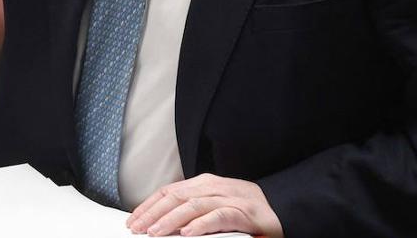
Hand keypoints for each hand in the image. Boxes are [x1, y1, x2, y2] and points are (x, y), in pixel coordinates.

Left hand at [126, 174, 282, 236]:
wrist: (283, 208)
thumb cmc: (247, 211)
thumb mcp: (215, 204)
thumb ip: (193, 208)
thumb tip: (163, 221)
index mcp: (205, 184)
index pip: (170, 191)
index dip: (149, 205)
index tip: (133, 219)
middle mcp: (215, 187)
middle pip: (177, 196)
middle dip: (153, 213)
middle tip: (137, 228)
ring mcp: (230, 198)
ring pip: (194, 205)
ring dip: (171, 220)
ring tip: (155, 233)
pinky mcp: (244, 213)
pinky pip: (219, 216)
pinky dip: (201, 224)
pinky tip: (187, 233)